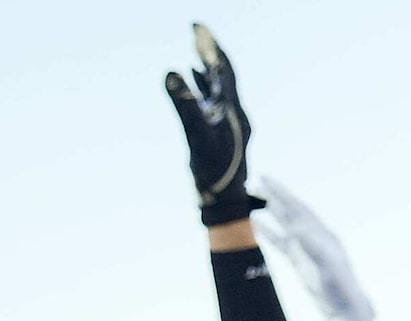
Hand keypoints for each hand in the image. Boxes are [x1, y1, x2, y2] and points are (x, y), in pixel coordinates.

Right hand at [164, 25, 262, 227]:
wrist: (225, 202)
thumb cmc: (212, 171)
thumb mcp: (195, 135)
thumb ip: (183, 103)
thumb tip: (172, 73)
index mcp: (234, 112)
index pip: (224, 71)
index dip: (211, 47)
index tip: (198, 27)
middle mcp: (237, 116)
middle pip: (225, 77)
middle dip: (211, 54)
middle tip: (197, 33)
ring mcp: (233, 126)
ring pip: (221, 90)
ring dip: (209, 71)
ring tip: (196, 53)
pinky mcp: (226, 135)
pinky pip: (217, 104)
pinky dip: (206, 90)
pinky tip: (196, 85)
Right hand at [249, 177, 374, 320]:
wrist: (345, 311)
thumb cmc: (341, 289)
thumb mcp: (328, 267)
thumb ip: (313, 246)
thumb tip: (295, 227)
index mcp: (323, 235)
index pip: (299, 208)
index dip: (282, 193)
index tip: (265, 178)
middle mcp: (315, 238)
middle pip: (291, 211)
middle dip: (275, 196)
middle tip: (256, 181)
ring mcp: (306, 249)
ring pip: (285, 224)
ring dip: (270, 210)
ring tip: (253, 196)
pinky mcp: (299, 262)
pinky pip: (280, 241)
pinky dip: (268, 231)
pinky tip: (255, 223)